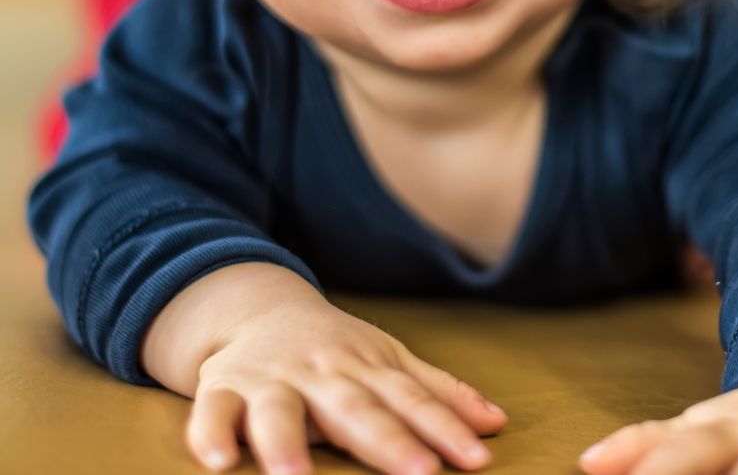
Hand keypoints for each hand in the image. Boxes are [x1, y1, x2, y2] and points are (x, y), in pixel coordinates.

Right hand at [178, 279, 505, 474]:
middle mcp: (323, 373)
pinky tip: (217, 461)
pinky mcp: (222, 389)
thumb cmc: (335, 350)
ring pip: (279, 412)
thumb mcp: (388, 363)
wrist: (256, 309)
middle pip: (357, 409)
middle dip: (388, 442)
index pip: (413, 401)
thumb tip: (496, 423)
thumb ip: (437, 394)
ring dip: (288, 445)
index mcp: (368, 367)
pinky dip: (211, 432)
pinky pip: (212, 412)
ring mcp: (271, 380)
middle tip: (420, 474)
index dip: (445, 429)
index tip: (478, 460)